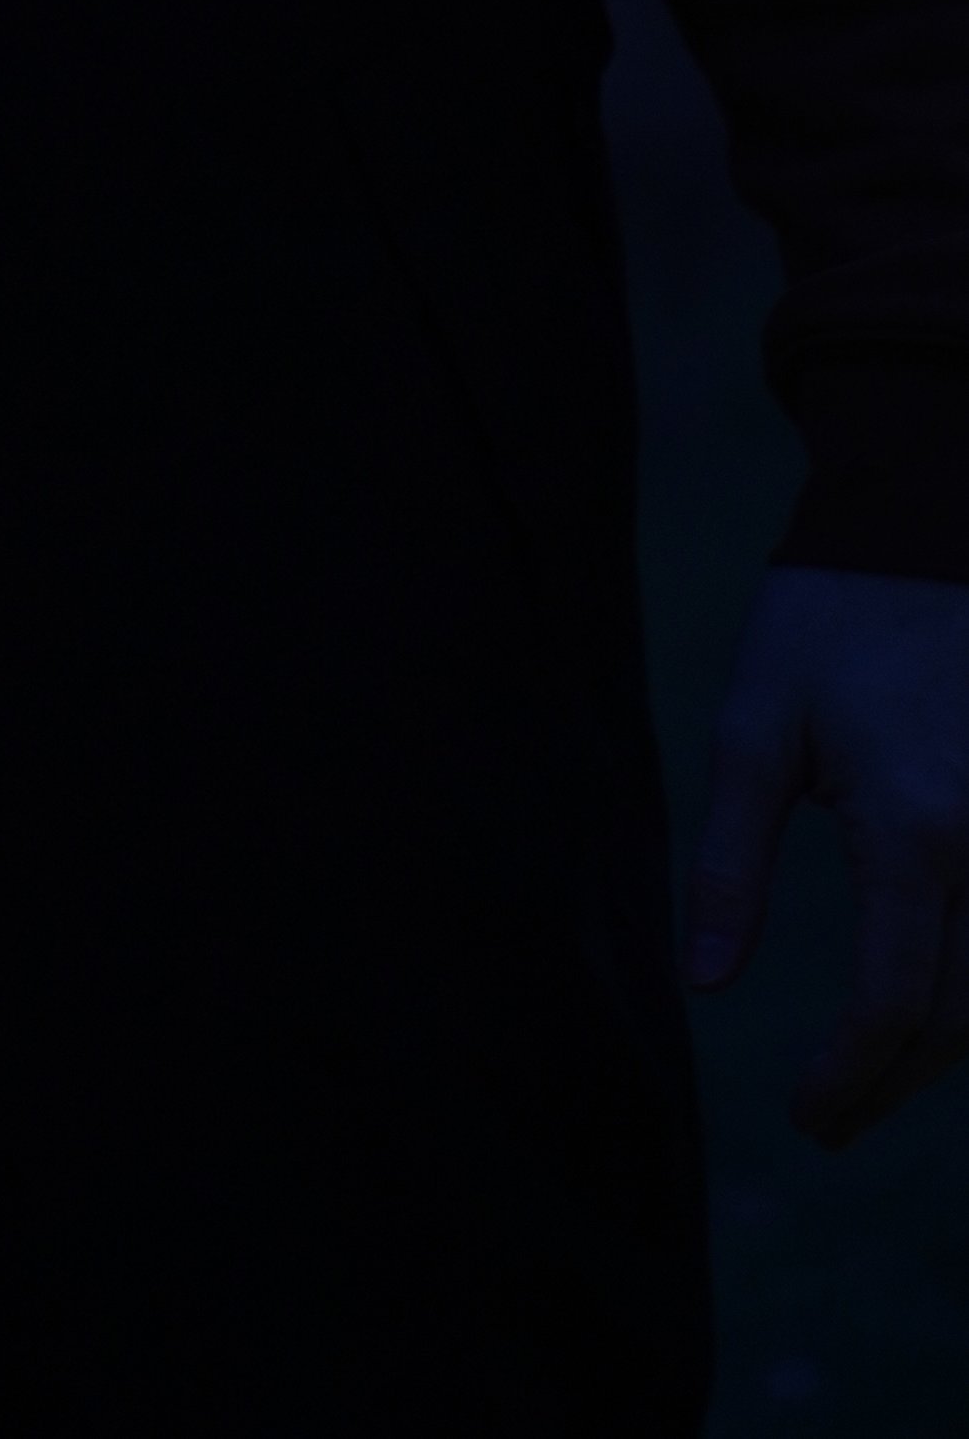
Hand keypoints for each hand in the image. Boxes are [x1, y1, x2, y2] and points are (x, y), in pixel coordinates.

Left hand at [687, 566, 968, 1144]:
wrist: (927, 527)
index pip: (894, 1003)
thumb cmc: (829, 621)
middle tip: (829, 1121)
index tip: (805, 1116)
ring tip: (874, 1080)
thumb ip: (729, 863)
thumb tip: (706, 983)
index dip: (848, 1077)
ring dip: (946, 1049)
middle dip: (892, 1085)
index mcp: (914, 830)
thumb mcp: (754, 728)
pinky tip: (938, 1007)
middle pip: (960, 1017)